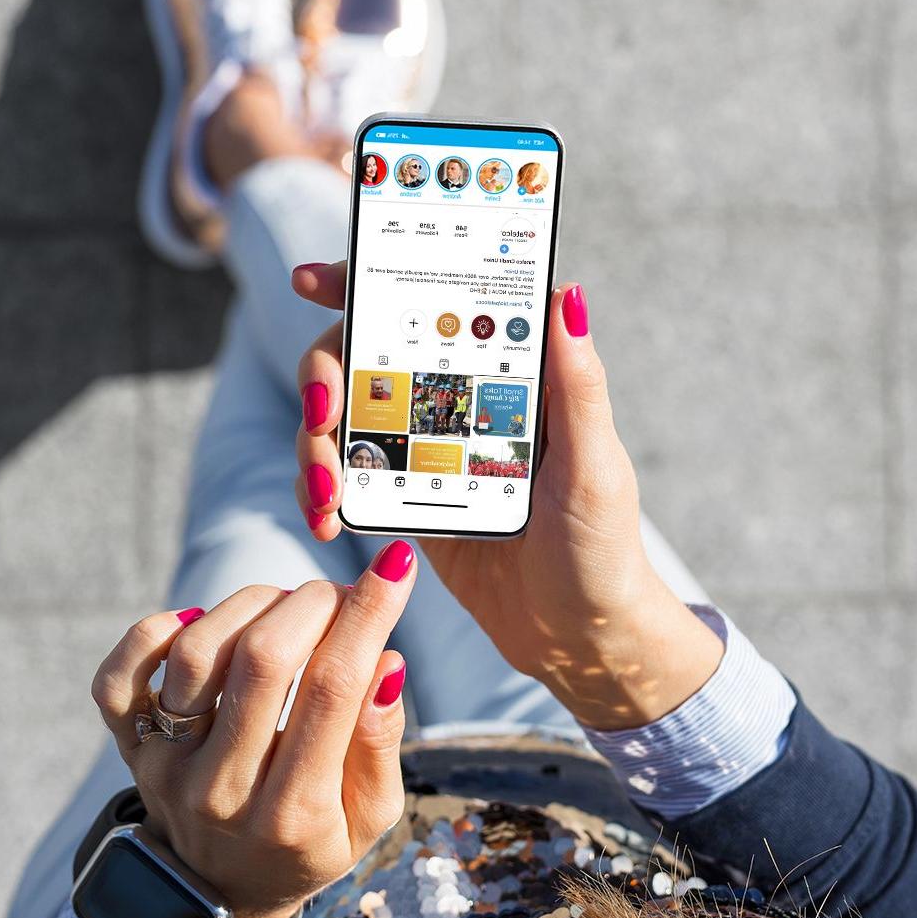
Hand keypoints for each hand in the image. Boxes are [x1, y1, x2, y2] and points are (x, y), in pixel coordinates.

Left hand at [89, 543, 417, 917]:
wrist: (220, 888)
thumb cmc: (308, 842)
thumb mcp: (369, 817)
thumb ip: (379, 743)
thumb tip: (385, 661)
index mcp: (293, 813)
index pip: (333, 690)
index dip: (367, 616)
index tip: (393, 568)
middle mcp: (221, 789)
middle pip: (262, 662)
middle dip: (311, 604)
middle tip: (334, 594)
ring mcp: (166, 764)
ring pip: (196, 653)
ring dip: (248, 605)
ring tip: (283, 606)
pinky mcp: (128, 744)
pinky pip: (119, 675)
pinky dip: (155, 630)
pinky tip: (200, 621)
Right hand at [286, 264, 718, 728]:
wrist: (578, 638)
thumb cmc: (604, 549)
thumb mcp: (595, 465)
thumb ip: (577, 383)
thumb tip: (567, 292)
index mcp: (507, 376)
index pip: (431, 307)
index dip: (366, 282)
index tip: (314, 279)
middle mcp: (457, 401)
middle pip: (362, 355)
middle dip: (322, 376)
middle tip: (321, 413)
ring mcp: (422, 448)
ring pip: (341, 416)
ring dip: (313, 445)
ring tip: (323, 496)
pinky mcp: (401, 498)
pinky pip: (344, 476)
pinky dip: (322, 491)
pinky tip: (328, 520)